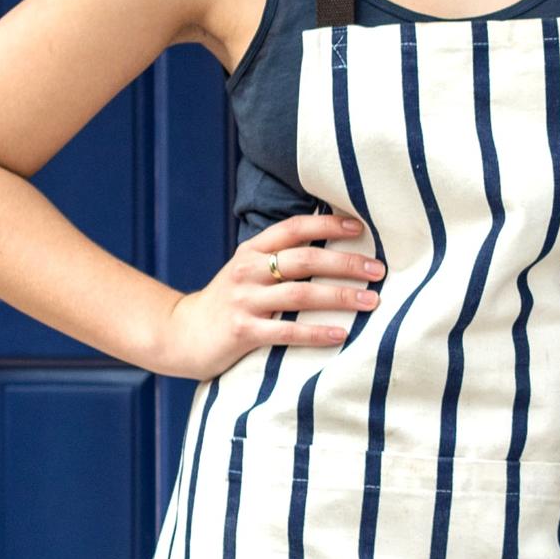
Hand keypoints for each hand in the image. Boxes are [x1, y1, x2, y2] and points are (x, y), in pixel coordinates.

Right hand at [150, 211, 382, 378]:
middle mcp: (248, 271)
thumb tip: (333, 249)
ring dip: (341, 296)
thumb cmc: (229, 302)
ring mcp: (244, 301)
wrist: (180, 334)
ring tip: (372, 301)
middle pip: (305, 259)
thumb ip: (280, 259)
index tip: (361, 227)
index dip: (328, 224)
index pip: (294, 228)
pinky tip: (341, 334)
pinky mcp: (242, 331)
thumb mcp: (248, 272)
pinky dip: (316, 332)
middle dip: (346, 263)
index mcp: (252, 251)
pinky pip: (286, 331)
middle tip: (379, 270)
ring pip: (301, 294)